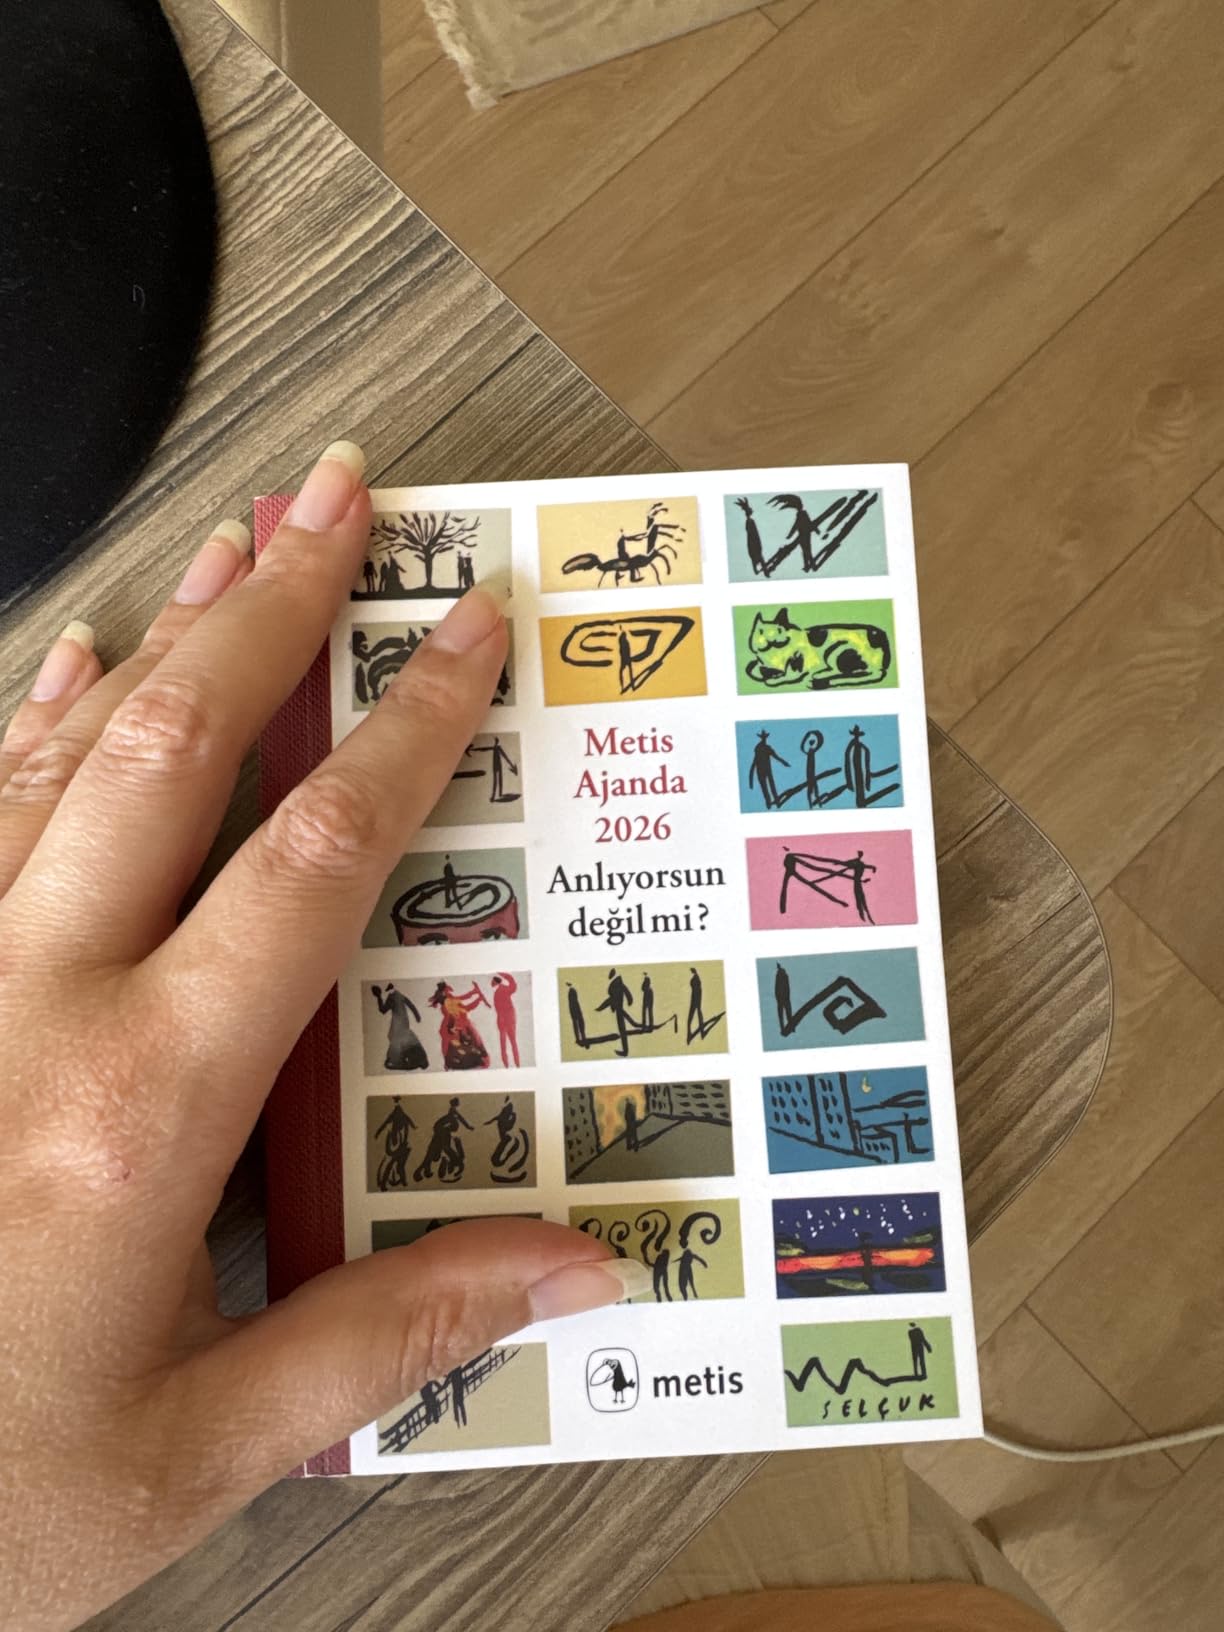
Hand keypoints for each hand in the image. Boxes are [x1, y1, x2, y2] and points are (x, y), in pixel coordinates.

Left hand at [0, 443, 642, 1631]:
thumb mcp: (193, 1450)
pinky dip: (29, 715)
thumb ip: (389, 1336)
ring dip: (164, 630)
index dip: (406, 729)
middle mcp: (29, 1005)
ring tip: (238, 537)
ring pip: (61, 748)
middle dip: (275, 604)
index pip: (313, 861)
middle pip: (176, 746)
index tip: (461, 639)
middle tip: (339, 497)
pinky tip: (71, 656)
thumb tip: (566, 1268)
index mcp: (138, 1106)